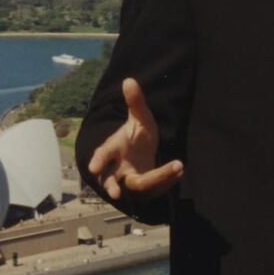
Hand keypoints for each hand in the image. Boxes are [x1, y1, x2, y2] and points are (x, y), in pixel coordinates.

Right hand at [87, 78, 183, 199]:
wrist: (146, 153)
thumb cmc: (137, 136)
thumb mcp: (140, 118)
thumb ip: (136, 103)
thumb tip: (129, 80)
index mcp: (113, 149)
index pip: (102, 154)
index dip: (97, 160)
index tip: (93, 167)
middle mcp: (117, 168)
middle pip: (112, 180)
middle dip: (112, 187)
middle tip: (115, 194)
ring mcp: (130, 181)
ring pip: (137, 187)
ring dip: (157, 179)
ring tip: (178, 167)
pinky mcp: (144, 190)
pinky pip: (155, 189)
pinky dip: (168, 180)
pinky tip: (180, 169)